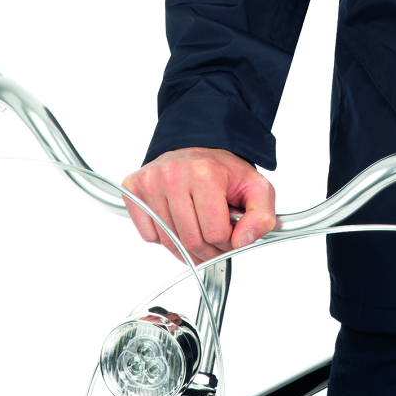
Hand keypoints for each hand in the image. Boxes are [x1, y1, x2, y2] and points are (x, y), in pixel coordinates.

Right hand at [121, 146, 276, 263]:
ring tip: (197, 226)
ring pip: (169, 242)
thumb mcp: (256, 188)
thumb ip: (262, 217)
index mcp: (206, 174)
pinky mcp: (133, 188)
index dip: (227, 241)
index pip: (215, 233)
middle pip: (191, 241)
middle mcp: (173, 175)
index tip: (230, 232)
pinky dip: (164, 237)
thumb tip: (242, 242)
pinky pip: (148, 236)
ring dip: (186, 246)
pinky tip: (177, 219)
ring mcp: (150, 181)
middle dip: (208, 248)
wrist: (198, 147)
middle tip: (215, 236)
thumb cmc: (224, 171)